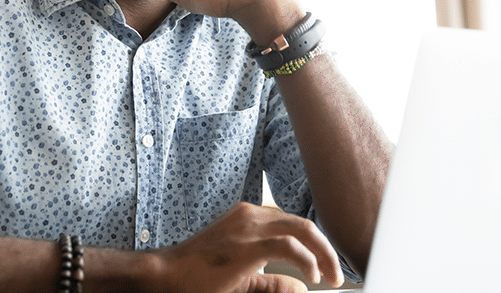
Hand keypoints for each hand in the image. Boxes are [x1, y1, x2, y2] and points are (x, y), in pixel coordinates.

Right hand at [153, 202, 343, 292]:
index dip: (314, 245)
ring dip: (323, 254)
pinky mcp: (248, 243)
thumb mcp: (242, 278)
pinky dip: (308, 261)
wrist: (166, 274)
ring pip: (302, 230)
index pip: (292, 224)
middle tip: (335, 274)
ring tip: (330, 276)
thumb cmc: (196, 275)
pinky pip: (290, 247)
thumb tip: (299, 288)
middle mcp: (251, 215)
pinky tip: (313, 276)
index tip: (325, 265)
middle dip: (326, 249)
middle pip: (303, 224)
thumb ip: (271, 281)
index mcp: (249, 217)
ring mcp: (249, 226)